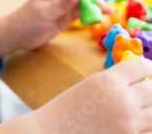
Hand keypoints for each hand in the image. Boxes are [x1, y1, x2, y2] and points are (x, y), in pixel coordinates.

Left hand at [0, 0, 112, 57]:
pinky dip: (88, 16)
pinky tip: (97, 18)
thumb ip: (61, 4)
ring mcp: (61, 10)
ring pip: (81, 6)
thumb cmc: (26, 21)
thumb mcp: (44, 12)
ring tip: (108, 12)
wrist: (16, 36)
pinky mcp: (62, 21)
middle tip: (104, 6)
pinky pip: (78, 16)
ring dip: (94, 8)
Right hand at [33, 58, 151, 133]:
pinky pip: (148, 131)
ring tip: (141, 108)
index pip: (142, 67)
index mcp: (110, 81)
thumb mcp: (89, 86)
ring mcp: (129, 123)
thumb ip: (113, 82)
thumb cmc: (66, 108)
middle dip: (149, 88)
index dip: (149, 67)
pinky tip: (133, 125)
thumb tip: (137, 82)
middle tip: (144, 89)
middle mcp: (124, 100)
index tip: (149, 69)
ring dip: (149, 109)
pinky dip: (144, 127)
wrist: (52, 132)